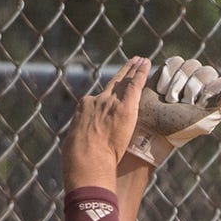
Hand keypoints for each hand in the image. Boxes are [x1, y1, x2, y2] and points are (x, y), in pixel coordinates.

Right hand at [62, 58, 149, 194]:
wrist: (86, 160)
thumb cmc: (77, 159)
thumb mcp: (74, 144)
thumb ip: (80, 139)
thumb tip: (76, 150)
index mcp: (84, 108)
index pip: (97, 99)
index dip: (106, 96)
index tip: (111, 91)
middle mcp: (97, 101)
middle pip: (113, 84)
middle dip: (123, 73)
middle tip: (131, 62)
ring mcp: (111, 103)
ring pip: (125, 81)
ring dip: (134, 70)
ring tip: (141, 60)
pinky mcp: (125, 107)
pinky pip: (135, 85)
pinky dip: (141, 73)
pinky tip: (147, 64)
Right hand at [126, 55, 220, 167]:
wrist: (148, 125)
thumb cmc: (176, 127)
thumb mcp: (203, 121)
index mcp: (214, 97)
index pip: (220, 82)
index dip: (206, 93)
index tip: (195, 107)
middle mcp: (202, 84)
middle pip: (205, 71)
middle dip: (190, 89)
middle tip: (180, 105)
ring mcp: (187, 74)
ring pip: (190, 64)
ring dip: (176, 85)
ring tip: (169, 99)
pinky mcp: (170, 68)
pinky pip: (175, 61)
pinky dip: (166, 76)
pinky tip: (161, 89)